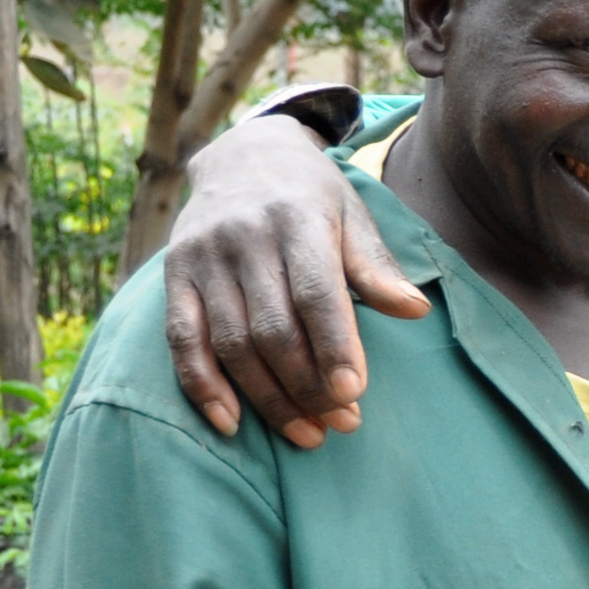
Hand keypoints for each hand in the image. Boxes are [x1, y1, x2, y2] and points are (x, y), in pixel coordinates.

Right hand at [161, 117, 427, 446]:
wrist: (243, 154)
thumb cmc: (312, 196)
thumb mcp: (352, 215)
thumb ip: (375, 266)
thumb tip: (415, 310)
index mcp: (297, 219)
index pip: (314, 292)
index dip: (334, 346)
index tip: (354, 392)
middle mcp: (243, 238)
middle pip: (272, 328)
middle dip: (308, 384)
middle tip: (343, 423)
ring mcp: (202, 257)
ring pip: (230, 343)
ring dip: (268, 397)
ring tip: (308, 433)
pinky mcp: (173, 275)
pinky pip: (181, 339)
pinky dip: (202, 385)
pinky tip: (231, 422)